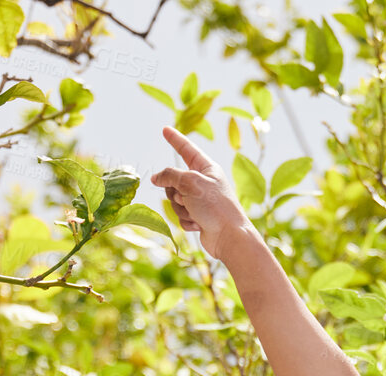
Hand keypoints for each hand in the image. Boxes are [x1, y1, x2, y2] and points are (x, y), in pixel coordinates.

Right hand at [151, 125, 252, 262]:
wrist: (230, 237)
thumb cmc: (215, 206)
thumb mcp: (190, 183)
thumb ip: (170, 175)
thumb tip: (156, 178)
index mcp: (207, 168)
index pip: (187, 149)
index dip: (175, 139)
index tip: (165, 129)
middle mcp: (203, 182)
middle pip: (173, 180)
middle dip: (175, 192)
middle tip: (188, 199)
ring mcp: (200, 200)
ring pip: (174, 200)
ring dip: (181, 209)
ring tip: (197, 214)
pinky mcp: (198, 217)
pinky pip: (180, 215)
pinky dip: (187, 221)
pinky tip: (200, 225)